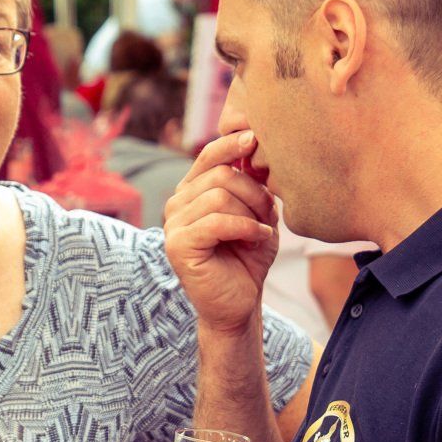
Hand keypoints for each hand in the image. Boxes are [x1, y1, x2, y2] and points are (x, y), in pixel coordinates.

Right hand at [164, 131, 277, 333]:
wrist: (239, 303)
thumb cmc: (248, 258)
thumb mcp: (257, 214)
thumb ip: (252, 184)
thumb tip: (255, 147)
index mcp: (192, 191)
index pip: (209, 156)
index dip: (232, 144)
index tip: (255, 137)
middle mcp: (177, 203)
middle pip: (220, 175)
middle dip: (254, 193)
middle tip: (269, 216)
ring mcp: (173, 224)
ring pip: (219, 196)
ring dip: (251, 214)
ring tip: (261, 233)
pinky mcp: (178, 245)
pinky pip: (217, 222)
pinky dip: (245, 229)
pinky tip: (257, 240)